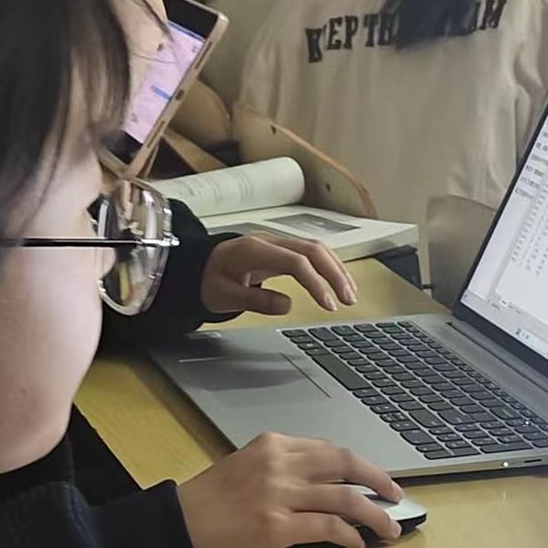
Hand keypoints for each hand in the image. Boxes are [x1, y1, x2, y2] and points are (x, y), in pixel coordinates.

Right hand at [176, 432, 404, 547]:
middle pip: (346, 465)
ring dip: (374, 516)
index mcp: (273, 444)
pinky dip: (349, 537)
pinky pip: (328, 528)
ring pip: (346, 500)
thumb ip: (283, 466)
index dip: (360, 466)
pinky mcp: (277, 527)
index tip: (375, 478)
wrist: (177, 525)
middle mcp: (280, 464)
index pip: (329, 450)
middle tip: (396, 496)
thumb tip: (325, 482)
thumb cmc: (208, 500)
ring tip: (388, 529)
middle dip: (379, 480)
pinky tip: (356, 545)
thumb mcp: (245, 465)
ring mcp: (279, 495)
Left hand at [202, 233, 358, 315]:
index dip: (315, 283)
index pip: (296, 262)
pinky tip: (338, 282)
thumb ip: (255, 300)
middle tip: (349, 300)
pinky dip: (329, 266)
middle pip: (313, 250)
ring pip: (316, 249)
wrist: (197, 266)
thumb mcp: (224, 296)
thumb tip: (288, 305)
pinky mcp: (282, 250)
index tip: (328, 306)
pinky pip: (311, 253)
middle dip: (335, 274)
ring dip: (336, 269)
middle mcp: (270, 242)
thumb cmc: (208, 280)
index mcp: (254, 250)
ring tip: (350, 294)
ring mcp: (277, 243)